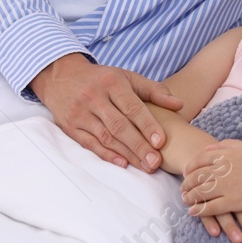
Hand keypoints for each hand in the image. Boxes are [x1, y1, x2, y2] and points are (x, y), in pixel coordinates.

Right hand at [30, 54, 182, 170]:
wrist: (62, 76)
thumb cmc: (102, 79)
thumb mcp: (127, 77)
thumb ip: (154, 90)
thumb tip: (179, 104)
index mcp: (111, 82)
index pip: (131, 106)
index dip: (147, 125)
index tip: (161, 142)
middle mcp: (93, 97)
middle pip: (118, 125)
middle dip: (139, 145)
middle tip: (156, 161)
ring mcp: (80, 113)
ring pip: (105, 137)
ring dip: (127, 153)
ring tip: (146, 166)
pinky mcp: (70, 126)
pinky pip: (90, 144)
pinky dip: (106, 155)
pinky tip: (123, 163)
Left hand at [181, 140, 241, 241]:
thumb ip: (226, 145)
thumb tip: (208, 148)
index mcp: (227, 153)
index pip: (199, 160)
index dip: (190, 168)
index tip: (186, 174)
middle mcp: (224, 167)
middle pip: (196, 176)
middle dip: (186, 184)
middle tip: (182, 190)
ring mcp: (228, 185)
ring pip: (200, 192)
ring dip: (189, 197)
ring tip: (186, 201)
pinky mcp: (234, 201)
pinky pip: (210, 207)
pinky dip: (198, 210)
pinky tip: (193, 212)